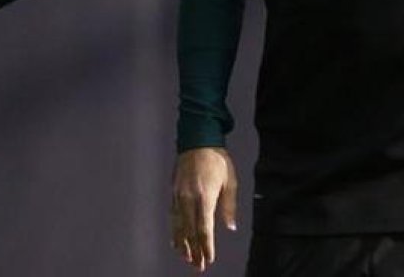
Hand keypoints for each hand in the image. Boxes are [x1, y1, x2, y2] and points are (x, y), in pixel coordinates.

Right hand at [170, 147, 237, 272]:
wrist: (197, 139)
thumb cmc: (217, 159)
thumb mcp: (229, 180)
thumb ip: (228, 205)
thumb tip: (230, 226)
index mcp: (204, 196)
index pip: (204, 228)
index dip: (206, 246)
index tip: (209, 258)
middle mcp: (189, 198)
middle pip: (190, 231)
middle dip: (194, 250)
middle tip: (198, 266)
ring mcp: (179, 195)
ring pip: (179, 226)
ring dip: (183, 244)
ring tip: (187, 259)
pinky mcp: (174, 192)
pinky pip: (173, 216)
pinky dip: (175, 231)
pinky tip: (176, 241)